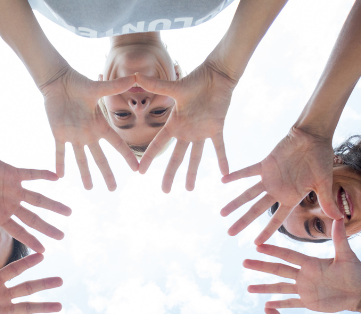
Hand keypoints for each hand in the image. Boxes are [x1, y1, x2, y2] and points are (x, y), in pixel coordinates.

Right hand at [0, 146, 70, 252]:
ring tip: (69, 212)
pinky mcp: (14, 173)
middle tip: (62, 237)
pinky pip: (31, 174)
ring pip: (38, 199)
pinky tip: (57, 177)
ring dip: (53, 205)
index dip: (31, 240)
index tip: (44, 251)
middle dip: (47, 228)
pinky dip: (43, 175)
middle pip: (33, 218)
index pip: (18, 230)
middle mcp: (9, 203)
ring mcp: (14, 189)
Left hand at [0, 248, 61, 313]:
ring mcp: (3, 310)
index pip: (14, 271)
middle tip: (60, 280)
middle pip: (27, 288)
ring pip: (27, 307)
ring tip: (59, 306)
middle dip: (44, 284)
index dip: (27, 263)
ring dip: (43, 307)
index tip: (42, 255)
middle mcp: (2, 294)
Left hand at [40, 66, 139, 190]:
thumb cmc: (78, 83)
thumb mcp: (98, 87)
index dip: (126, 156)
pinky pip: (60, 152)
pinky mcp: (59, 134)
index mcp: (100, 125)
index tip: (136, 169)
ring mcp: (74, 136)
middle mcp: (89, 134)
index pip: (117, 144)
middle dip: (106, 174)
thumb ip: (115, 86)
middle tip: (113, 190)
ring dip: (85, 174)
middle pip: (100, 158)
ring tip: (89, 189)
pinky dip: (59, 163)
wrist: (58, 82)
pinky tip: (60, 176)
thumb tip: (135, 77)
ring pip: (81, 159)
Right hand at [135, 62, 234, 192]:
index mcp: (174, 123)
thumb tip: (135, 76)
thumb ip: (156, 85)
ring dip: (192, 173)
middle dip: (170, 174)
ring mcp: (201, 131)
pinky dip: (222, 159)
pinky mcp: (216, 128)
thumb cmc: (195, 79)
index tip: (140, 172)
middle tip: (165, 191)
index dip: (150, 158)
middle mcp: (186, 131)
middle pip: (176, 157)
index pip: (158, 144)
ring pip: (195, 157)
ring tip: (190, 189)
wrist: (216, 75)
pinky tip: (225, 173)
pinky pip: (219, 147)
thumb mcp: (175, 86)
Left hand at [220, 127, 343, 243]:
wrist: (314, 136)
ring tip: (221, 214)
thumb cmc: (322, 159)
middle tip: (230, 234)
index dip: (267, 231)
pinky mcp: (265, 164)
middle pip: (257, 210)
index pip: (277, 218)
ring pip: (249, 194)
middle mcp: (278, 191)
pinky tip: (223, 181)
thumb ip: (327, 200)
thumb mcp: (325, 182)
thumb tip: (339, 219)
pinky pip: (248, 171)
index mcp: (292, 197)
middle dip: (243, 222)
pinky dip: (236, 175)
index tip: (256, 244)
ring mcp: (270, 178)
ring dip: (235, 203)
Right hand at [245, 220, 360, 312]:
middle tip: (244, 263)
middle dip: (261, 267)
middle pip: (278, 270)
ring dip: (264, 288)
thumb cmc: (357, 273)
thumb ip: (340, 238)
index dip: (273, 251)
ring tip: (248, 288)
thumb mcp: (347, 255)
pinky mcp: (308, 302)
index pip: (288, 255)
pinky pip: (291, 303)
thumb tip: (339, 216)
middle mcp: (304, 275)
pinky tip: (266, 306)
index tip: (258, 246)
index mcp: (310, 263)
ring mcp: (304, 289)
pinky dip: (279, 305)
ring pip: (280, 287)